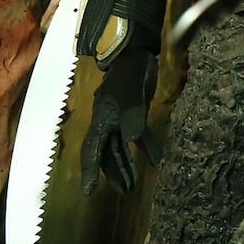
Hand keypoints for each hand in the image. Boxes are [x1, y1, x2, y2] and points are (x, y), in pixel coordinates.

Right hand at [80, 45, 160, 193]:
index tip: (88, 191)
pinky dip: (146, 147)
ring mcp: (121, 117)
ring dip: (127, 165)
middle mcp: (108, 121)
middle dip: (112, 173)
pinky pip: (139, 135)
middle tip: (122, 191)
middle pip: (107, 152)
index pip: (92, 149)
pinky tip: (155, 160)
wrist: (137, 53)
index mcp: (102, 118)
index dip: (90, 170)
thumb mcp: (131, 92)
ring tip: (132, 185)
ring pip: (120, 147)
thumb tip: (131, 139)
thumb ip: (132, 114)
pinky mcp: (136, 112)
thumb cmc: (130, 71)